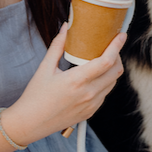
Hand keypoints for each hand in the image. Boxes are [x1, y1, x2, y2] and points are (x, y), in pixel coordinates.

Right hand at [2, 24, 125, 144]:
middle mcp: (88, 94)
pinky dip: (104, 82)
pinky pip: (105, 94)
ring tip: (102, 60)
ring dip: (112, 70)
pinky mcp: (90, 112)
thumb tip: (66, 27)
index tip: (121, 36)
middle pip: (116, 71)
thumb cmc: (35, 96)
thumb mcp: (45, 68)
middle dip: (117, 56)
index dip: (117, 46)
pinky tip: (94, 77)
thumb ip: (58, 46)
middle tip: (111, 47)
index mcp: (76, 80)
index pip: (107, 61)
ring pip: (112, 83)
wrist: (29, 123)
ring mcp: (91, 105)